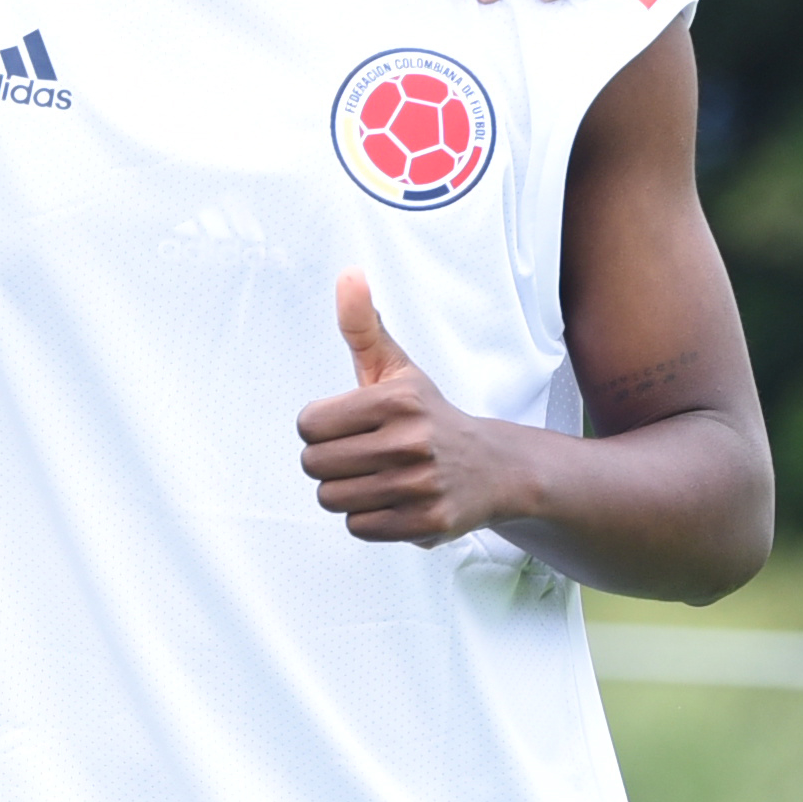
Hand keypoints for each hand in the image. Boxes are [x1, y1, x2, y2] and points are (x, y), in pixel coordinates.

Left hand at [300, 277, 531, 543]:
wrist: (494, 467)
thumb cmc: (428, 415)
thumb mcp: (396, 368)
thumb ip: (362, 326)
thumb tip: (348, 274)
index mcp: (397, 401)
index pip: (308, 425)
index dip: (322, 428)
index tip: (351, 426)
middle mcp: (410, 442)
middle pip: (314, 465)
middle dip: (331, 461)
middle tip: (365, 454)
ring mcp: (420, 485)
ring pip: (332, 499)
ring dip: (348, 491)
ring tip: (380, 476)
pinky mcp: (427, 523)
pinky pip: (358, 527)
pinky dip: (369, 517)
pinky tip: (395, 499)